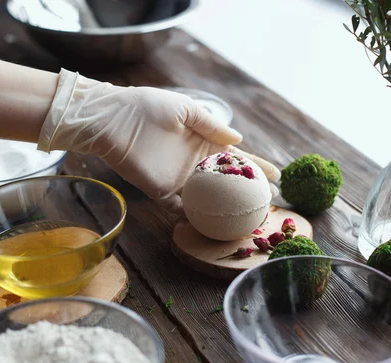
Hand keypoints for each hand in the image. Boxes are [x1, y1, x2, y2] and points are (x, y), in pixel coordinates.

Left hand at [38, 69, 279, 212]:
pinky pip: (180, 210)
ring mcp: (179, 180)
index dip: (256, 167)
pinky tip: (213, 226)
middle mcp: (194, 164)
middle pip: (226, 183)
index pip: (235, 158)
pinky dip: (194, 218)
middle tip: (269, 204)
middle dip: (247, 193)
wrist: (113, 120)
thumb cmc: (148, 107)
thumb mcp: (185, 109)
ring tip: (248, 221)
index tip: (276, 176)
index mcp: (203, 142)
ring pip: (208, 199)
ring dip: (226, 210)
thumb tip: (239, 140)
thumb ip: (211, 125)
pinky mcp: (161, 192)